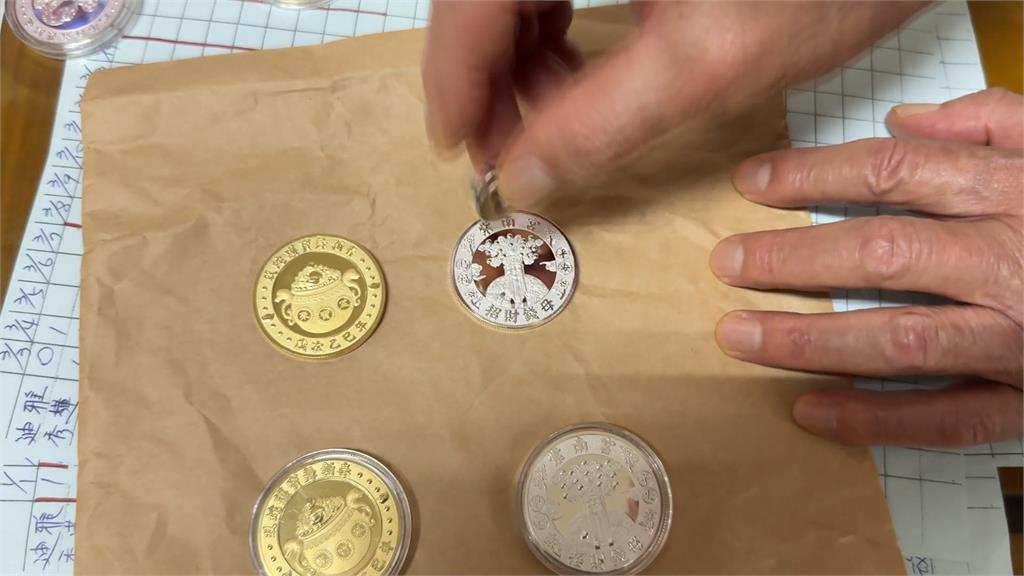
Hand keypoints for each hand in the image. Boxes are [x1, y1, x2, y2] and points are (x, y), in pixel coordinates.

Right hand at [423, 1, 923, 206]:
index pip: (473, 5)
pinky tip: (575, 69)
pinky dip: (550, 28)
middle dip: (490, 79)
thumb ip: (602, 124)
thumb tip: (523, 180)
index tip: (459, 151)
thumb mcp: (708, 64)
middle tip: (508, 151)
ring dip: (519, 58)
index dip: (454, 83)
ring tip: (552, 118)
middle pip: (485, 0)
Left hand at [711, 89, 1023, 447]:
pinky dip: (873, 419)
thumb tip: (904, 120)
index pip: (892, 173)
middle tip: (725, 263)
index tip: (749, 183)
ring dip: (809, 339)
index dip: (810, 174)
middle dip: (792, 257)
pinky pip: (945, 416)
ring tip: (738, 335)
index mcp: (1016, 193)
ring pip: (900, 337)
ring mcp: (1019, 335)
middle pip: (881, 253)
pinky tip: (808, 411)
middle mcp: (1012, 261)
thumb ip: (994, 120)